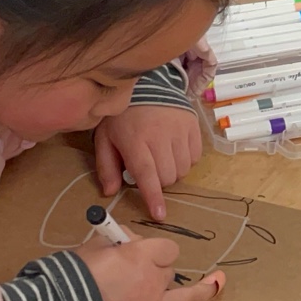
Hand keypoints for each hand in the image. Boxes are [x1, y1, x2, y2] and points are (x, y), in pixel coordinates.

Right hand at [76, 238, 226, 300]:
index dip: (153, 250)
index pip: (166, 248)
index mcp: (142, 257)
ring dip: (202, 291)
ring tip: (216, 283)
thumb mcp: (94, 245)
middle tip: (130, 275)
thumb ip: (118, 239)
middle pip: (169, 272)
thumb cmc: (72, 275)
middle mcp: (154, 282)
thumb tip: (129, 241)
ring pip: (186, 297)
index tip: (134, 252)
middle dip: (156, 270)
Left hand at [95, 105, 203, 220]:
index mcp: (135, 140)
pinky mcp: (193, 126)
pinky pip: (195, 157)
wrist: (147, 85)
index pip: (147, 174)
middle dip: (159, 181)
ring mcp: (180, 130)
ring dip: (173, 171)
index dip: (153, 196)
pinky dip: (185, 160)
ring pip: (183, 169)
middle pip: (167, 176)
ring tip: (162, 158)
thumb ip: (107, 166)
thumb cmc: (123, 116)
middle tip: (150, 169)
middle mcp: (160, 135)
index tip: (159, 214)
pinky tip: (174, 150)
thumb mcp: (105, 138)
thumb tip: (110, 191)